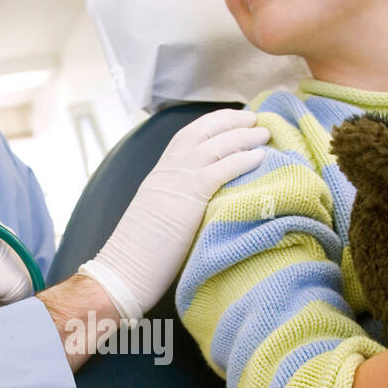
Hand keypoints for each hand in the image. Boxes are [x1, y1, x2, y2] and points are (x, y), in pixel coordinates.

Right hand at [80, 108, 269, 318]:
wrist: (124, 270)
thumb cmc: (141, 254)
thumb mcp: (158, 215)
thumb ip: (176, 200)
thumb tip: (197, 203)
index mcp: (160, 173)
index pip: (189, 135)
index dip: (214, 123)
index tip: (234, 120)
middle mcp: (168, 169)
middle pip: (203, 130)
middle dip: (231, 120)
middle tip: (255, 118)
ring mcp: (177, 180)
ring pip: (216, 144)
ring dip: (243, 135)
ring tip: (263, 133)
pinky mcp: (189, 196)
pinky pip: (222, 168)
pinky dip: (243, 159)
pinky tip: (260, 156)